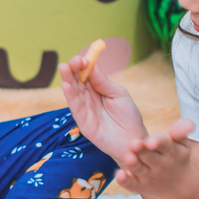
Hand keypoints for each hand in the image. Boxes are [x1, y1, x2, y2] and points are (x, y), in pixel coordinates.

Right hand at [60, 46, 147, 164]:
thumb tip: (92, 64)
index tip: (84, 58)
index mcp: (97, 88)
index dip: (82, 64)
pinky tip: (66, 85)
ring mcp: (84, 109)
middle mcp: (88, 97)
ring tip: (64, 68)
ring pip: (73, 92)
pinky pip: (74, 107)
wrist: (134, 140)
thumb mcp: (119, 94)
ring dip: (67, 79)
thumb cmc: (129, 116)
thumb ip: (103, 82)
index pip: (85, 73)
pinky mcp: (82, 121)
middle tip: (73, 62)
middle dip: (73, 69)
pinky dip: (70, 96)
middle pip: (76, 80)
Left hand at [116, 119, 198, 198]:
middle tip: (134, 144)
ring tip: (129, 158)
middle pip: (150, 157)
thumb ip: (180, 132)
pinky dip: (125, 181)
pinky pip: (131, 185)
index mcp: (171, 152)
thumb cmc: (178, 157)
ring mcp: (149, 176)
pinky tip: (119, 175)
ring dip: (134, 165)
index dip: (159, 142)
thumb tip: (189, 123)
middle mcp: (160, 165)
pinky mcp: (140, 186)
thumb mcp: (183, 145)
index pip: (165, 145)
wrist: (181, 187)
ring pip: (140, 170)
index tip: (152, 140)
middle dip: (142, 150)